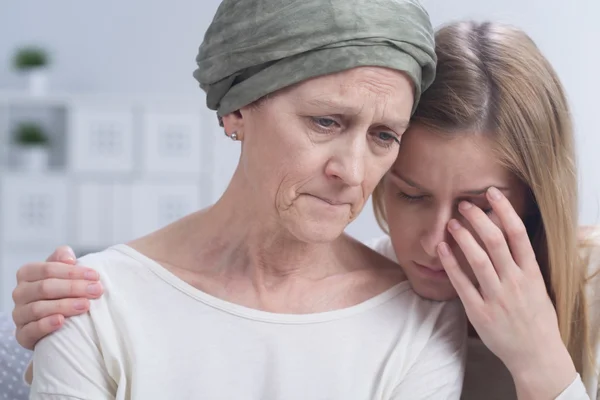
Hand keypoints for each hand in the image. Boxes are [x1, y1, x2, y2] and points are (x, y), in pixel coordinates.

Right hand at [12, 246, 103, 349]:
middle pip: (45, 288)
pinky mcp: (22, 335)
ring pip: (38, 308)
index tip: (95, 276)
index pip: (48, 269)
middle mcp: (20, 293)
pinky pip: (30, 330)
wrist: (55, 321)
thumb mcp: (62, 271)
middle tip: (96, 290)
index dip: (73, 272)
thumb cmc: (61, 289)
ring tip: (85, 305)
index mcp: (27, 273)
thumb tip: (69, 259)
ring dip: (64, 306)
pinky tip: (61, 322)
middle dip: (73, 288)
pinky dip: (46, 325)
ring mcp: (19, 315)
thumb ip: (63, 258)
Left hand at [437, 187, 576, 398]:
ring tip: (451, 222)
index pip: (518, 234)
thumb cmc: (536, 319)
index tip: (492, 193)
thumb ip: (522, 263)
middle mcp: (515, 282)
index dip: (505, 210)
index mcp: (531, 273)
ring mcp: (497, 297)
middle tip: (464, 203)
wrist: (536, 355)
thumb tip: (508, 234)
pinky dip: (450, 263)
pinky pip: (462, 283)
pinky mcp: (479, 311)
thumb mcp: (537, 287)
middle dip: (479, 218)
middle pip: (495, 240)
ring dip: (463, 237)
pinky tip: (442, 248)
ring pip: (478, 259)